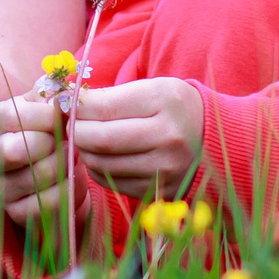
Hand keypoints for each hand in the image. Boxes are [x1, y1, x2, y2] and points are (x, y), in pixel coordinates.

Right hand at [0, 93, 69, 225]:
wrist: (48, 170)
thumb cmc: (43, 130)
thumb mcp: (41, 107)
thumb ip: (49, 95)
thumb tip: (62, 95)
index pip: (8, 115)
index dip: (41, 115)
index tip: (62, 116)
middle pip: (16, 149)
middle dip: (51, 144)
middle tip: (68, 140)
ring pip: (36, 177)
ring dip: (64, 165)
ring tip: (72, 157)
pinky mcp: (14, 212)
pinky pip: (45, 203)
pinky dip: (67, 189)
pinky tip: (72, 177)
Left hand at [70, 78, 203, 199]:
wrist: (213, 138)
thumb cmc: (173, 107)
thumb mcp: (150, 88)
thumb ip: (110, 96)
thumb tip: (66, 103)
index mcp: (163, 101)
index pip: (104, 107)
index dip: (76, 108)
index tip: (66, 104)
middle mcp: (167, 137)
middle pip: (101, 140)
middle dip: (76, 132)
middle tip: (69, 125)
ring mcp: (165, 168)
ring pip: (103, 165)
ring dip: (85, 152)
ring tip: (85, 139)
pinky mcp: (159, 191)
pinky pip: (112, 182)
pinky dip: (98, 170)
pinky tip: (102, 157)